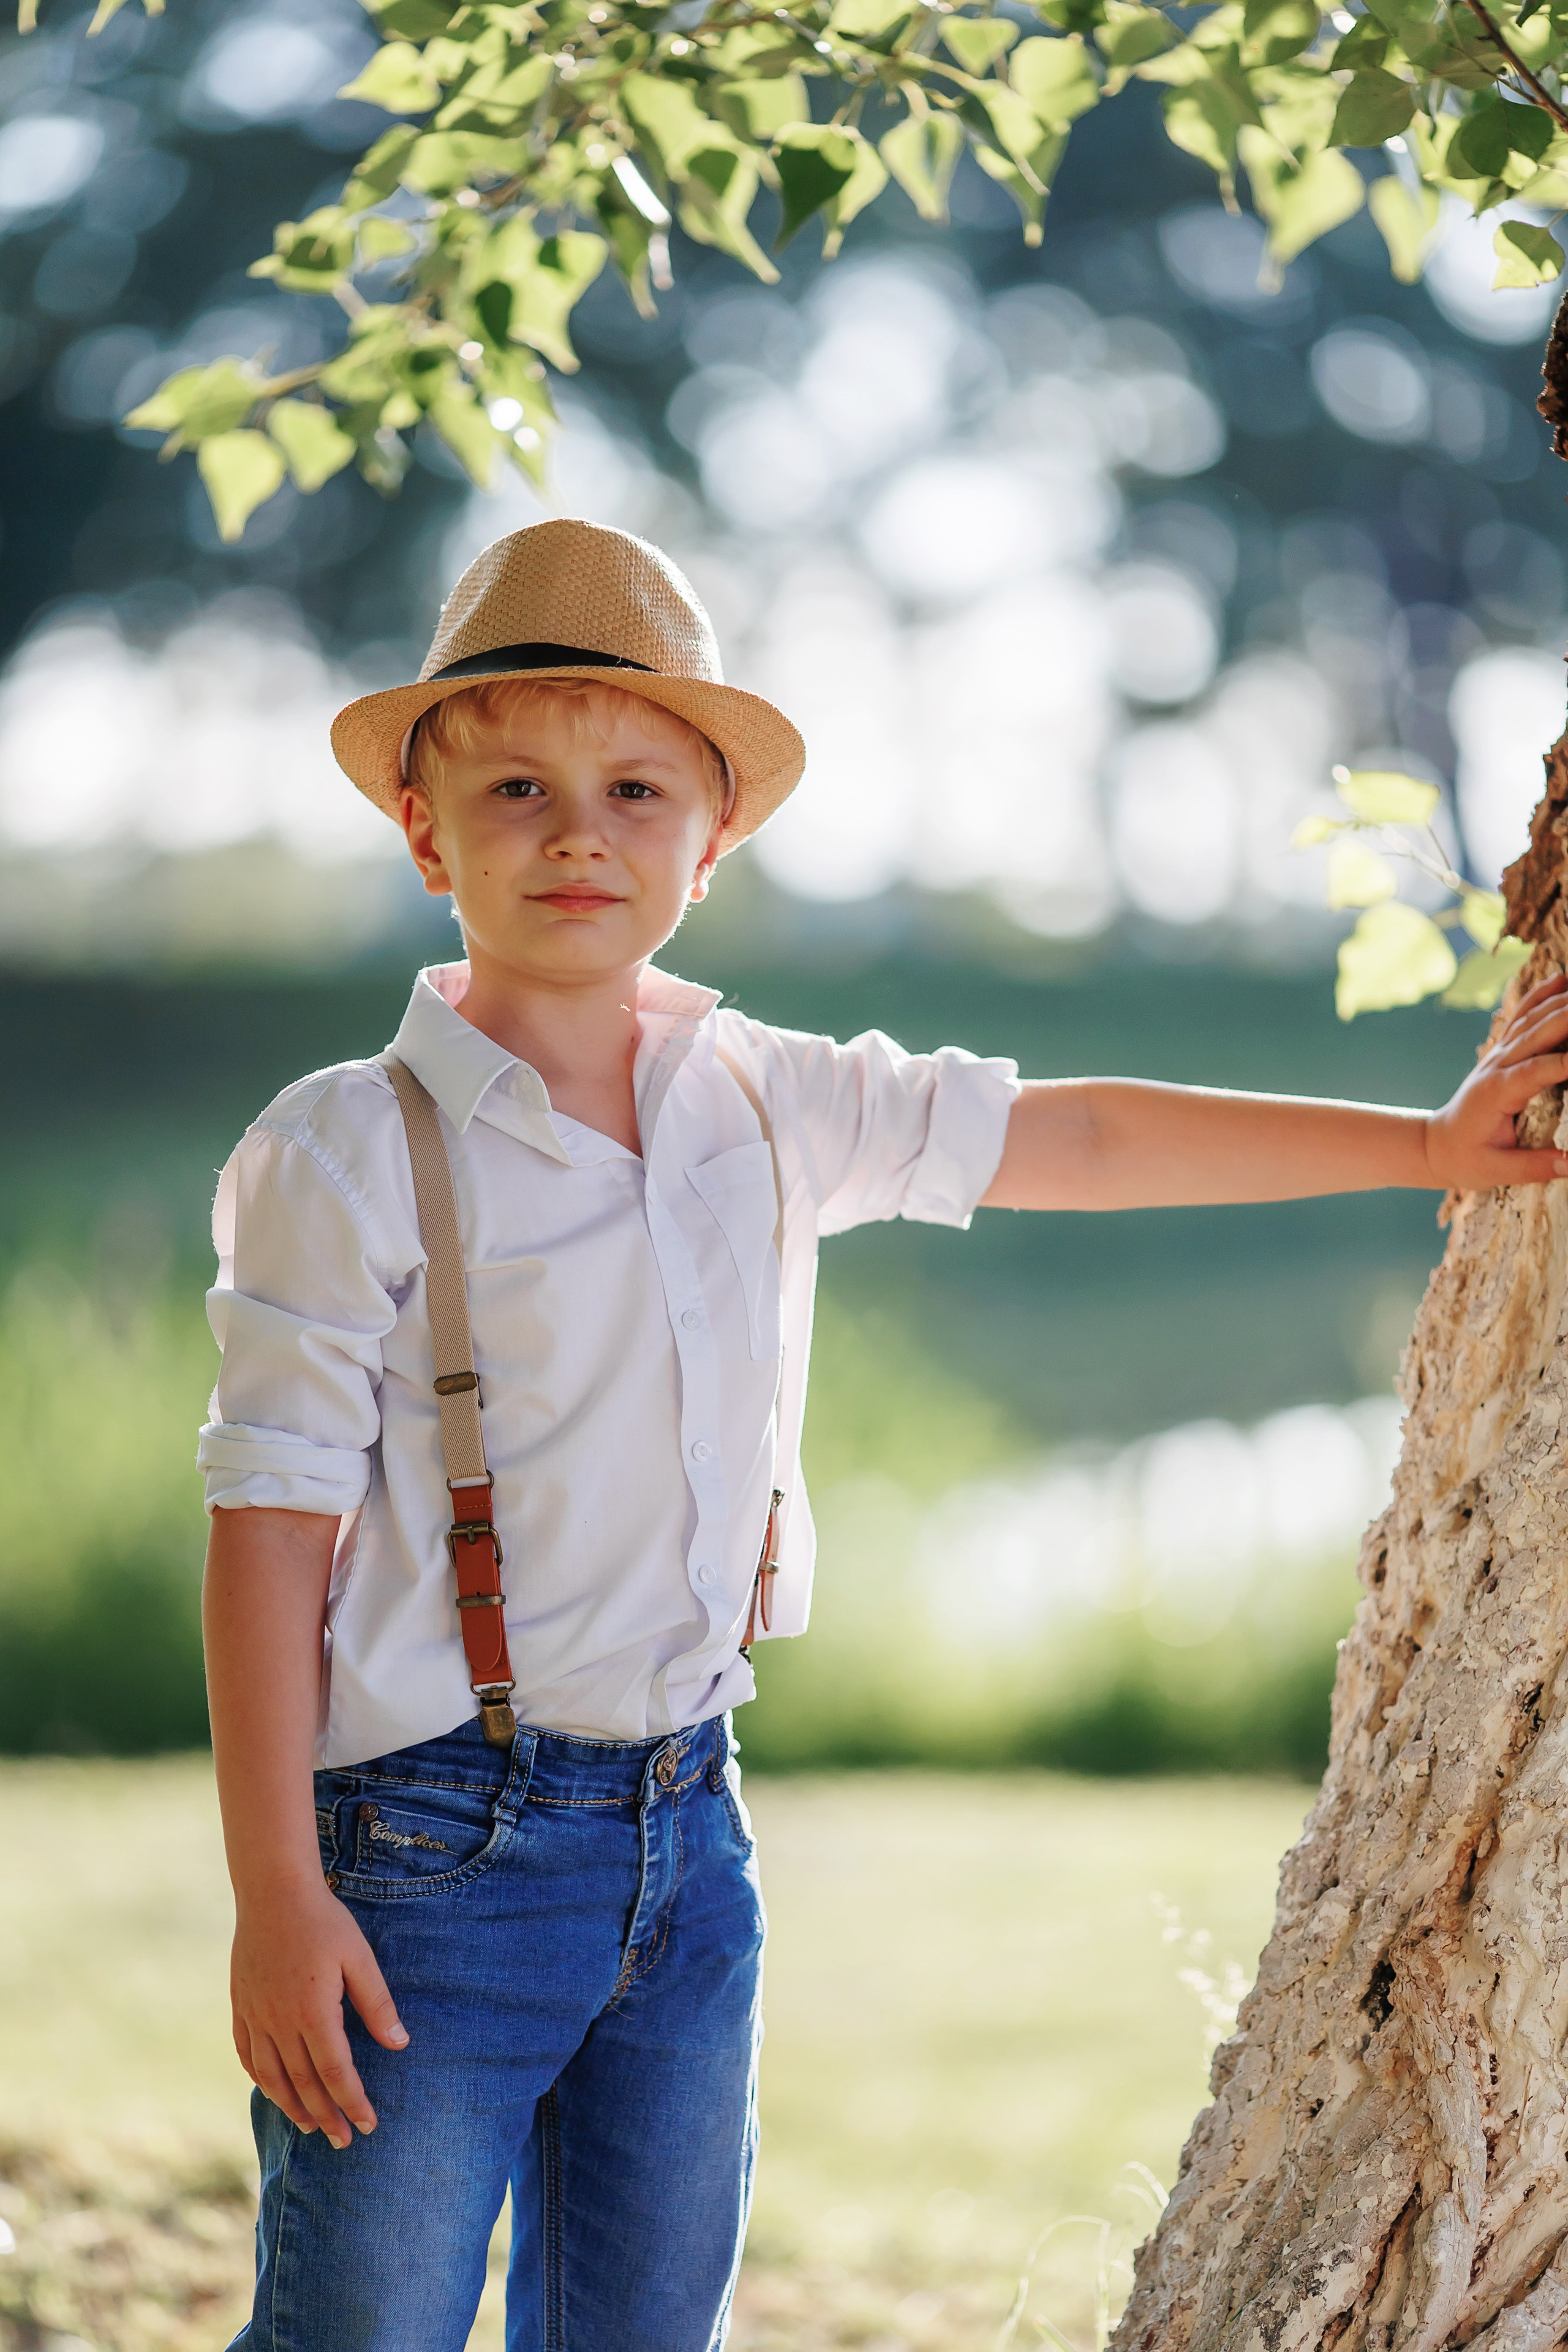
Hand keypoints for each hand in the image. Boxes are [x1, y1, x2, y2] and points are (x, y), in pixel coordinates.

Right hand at [230, 1879, 407, 2147]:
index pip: (336, 2073)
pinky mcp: (240, 2005)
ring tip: (309, 2126)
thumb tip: (399, 2044)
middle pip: (304, 2083)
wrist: (272, 1892)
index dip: (353, 2102)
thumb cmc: (324, 1921)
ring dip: (291, 2105)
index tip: (368, 2125)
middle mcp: (280, 2022)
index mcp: (314, 2013)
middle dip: (326, 2116)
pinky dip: (259, 2078)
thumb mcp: (359, 1958)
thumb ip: (377, 2003)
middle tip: (342, 2140)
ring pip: (272, 2076)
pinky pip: (247, 2053)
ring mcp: (256, 2015)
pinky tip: (271, 2089)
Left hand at [1425, 972, 1567, 1191]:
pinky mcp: (1502, 1050)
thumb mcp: (1496, 1171)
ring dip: (1564, 1001)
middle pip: (1539, 1032)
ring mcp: (1499, 1053)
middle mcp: (1498, 1065)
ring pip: (1533, 1018)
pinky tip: (1562, 979)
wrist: (1434, 1145)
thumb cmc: (1466, 1158)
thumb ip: (1535, 1166)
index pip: (1538, 1070)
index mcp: (1498, 1092)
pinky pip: (1522, 1016)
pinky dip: (1543, 995)